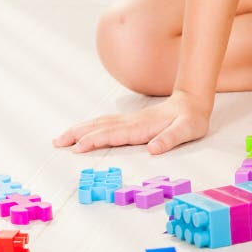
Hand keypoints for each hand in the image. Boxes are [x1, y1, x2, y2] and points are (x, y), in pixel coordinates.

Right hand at [52, 90, 211, 154]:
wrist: (193, 101)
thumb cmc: (191, 119)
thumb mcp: (186, 130)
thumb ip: (170, 139)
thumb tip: (153, 149)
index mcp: (142, 126)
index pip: (114, 134)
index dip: (95, 140)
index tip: (77, 148)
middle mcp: (132, 122)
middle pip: (101, 127)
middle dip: (79, 134)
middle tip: (57, 142)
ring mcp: (131, 119)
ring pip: (101, 123)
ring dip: (81, 129)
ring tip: (62, 137)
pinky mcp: (131, 120)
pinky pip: (106, 122)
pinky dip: (91, 126)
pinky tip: (84, 130)